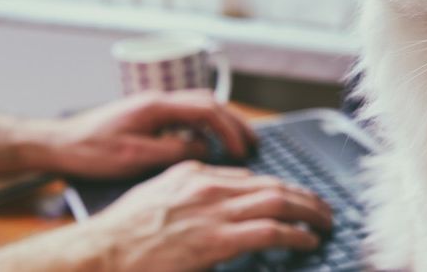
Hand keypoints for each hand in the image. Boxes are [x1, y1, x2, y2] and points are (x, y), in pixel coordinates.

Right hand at [0, 161, 331, 271]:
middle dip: (304, 196)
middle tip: (322, 207)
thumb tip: (219, 197)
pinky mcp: (217, 239)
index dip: (280, 187)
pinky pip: (269, 231)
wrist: (101, 252)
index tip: (295, 197)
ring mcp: (215, 211)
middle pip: (273, 184)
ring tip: (325, 221)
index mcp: (197, 173)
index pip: (252, 176)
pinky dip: (295, 234)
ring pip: (279, 201)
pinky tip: (308, 239)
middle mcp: (211, 185)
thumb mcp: (159, 193)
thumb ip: (192, 190)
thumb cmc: (123, 231)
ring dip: (309, 211)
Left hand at [34, 90, 256, 177]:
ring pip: (200, 106)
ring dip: (223, 122)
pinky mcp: (150, 115)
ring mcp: (154, 105)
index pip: (206, 110)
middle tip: (253, 142)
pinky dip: (206, 126)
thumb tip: (204, 149)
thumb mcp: (134, 157)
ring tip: (239, 141)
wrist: (59, 143)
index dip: (229, 130)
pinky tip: (207, 143)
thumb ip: (173, 151)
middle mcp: (159, 98)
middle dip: (235, 122)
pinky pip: (187, 115)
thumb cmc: (91, 151)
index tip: (242, 150)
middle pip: (209, 102)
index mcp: (157, 105)